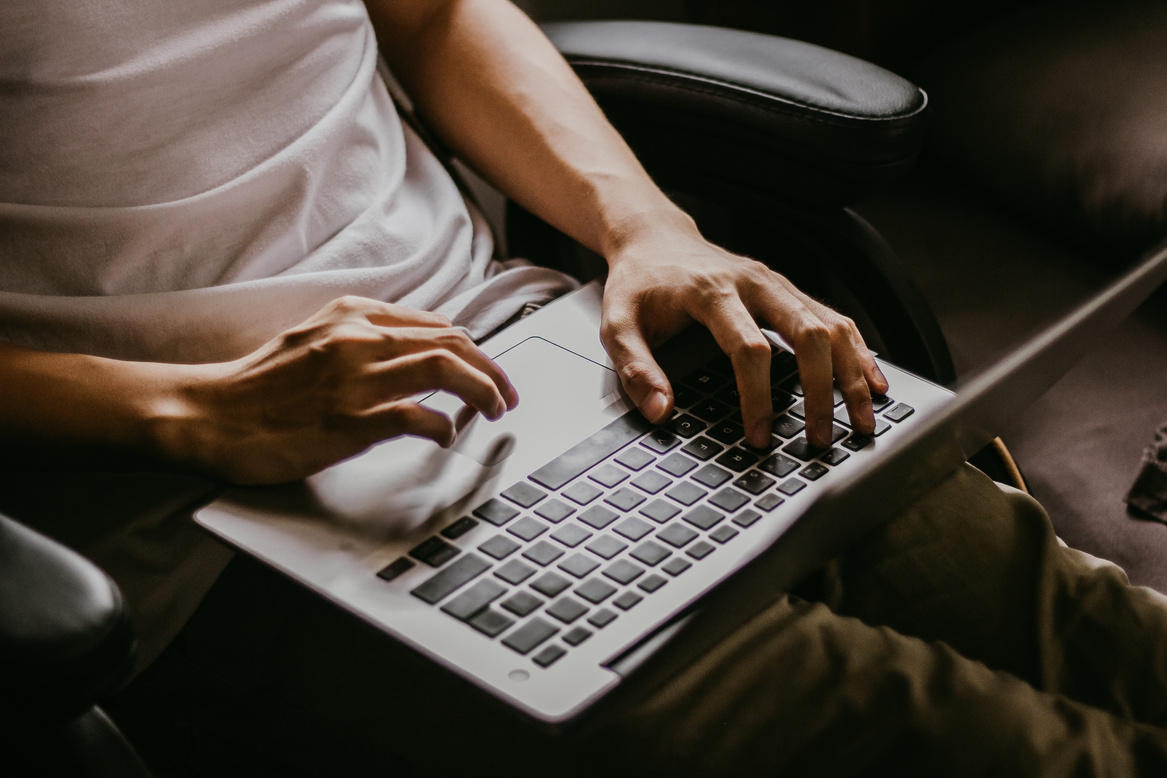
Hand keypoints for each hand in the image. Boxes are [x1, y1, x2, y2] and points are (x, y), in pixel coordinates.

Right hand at [166, 297, 517, 484]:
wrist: (207, 415)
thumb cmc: (259, 386)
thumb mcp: (314, 340)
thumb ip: (362, 339)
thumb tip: (413, 352)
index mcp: (353, 317)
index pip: (437, 325)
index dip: (474, 350)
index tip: (489, 371)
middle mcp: (358, 339)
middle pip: (452, 341)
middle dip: (492, 369)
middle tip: (507, 396)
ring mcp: (354, 379)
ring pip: (444, 368)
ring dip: (481, 390)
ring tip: (493, 411)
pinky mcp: (348, 420)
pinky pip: (416, 416)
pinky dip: (443, 426)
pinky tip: (446, 437)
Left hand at [600, 222, 887, 449]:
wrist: (654, 238)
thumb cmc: (638, 284)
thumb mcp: (617, 324)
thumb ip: (635, 369)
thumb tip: (661, 413)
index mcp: (712, 292)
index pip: (748, 348)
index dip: (757, 396)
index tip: (758, 435)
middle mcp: (755, 283)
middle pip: (808, 332)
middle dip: (821, 389)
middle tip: (820, 438)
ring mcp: (779, 284)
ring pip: (832, 324)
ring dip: (851, 374)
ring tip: (861, 421)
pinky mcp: (791, 291)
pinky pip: (836, 318)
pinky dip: (859, 352)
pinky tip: (872, 384)